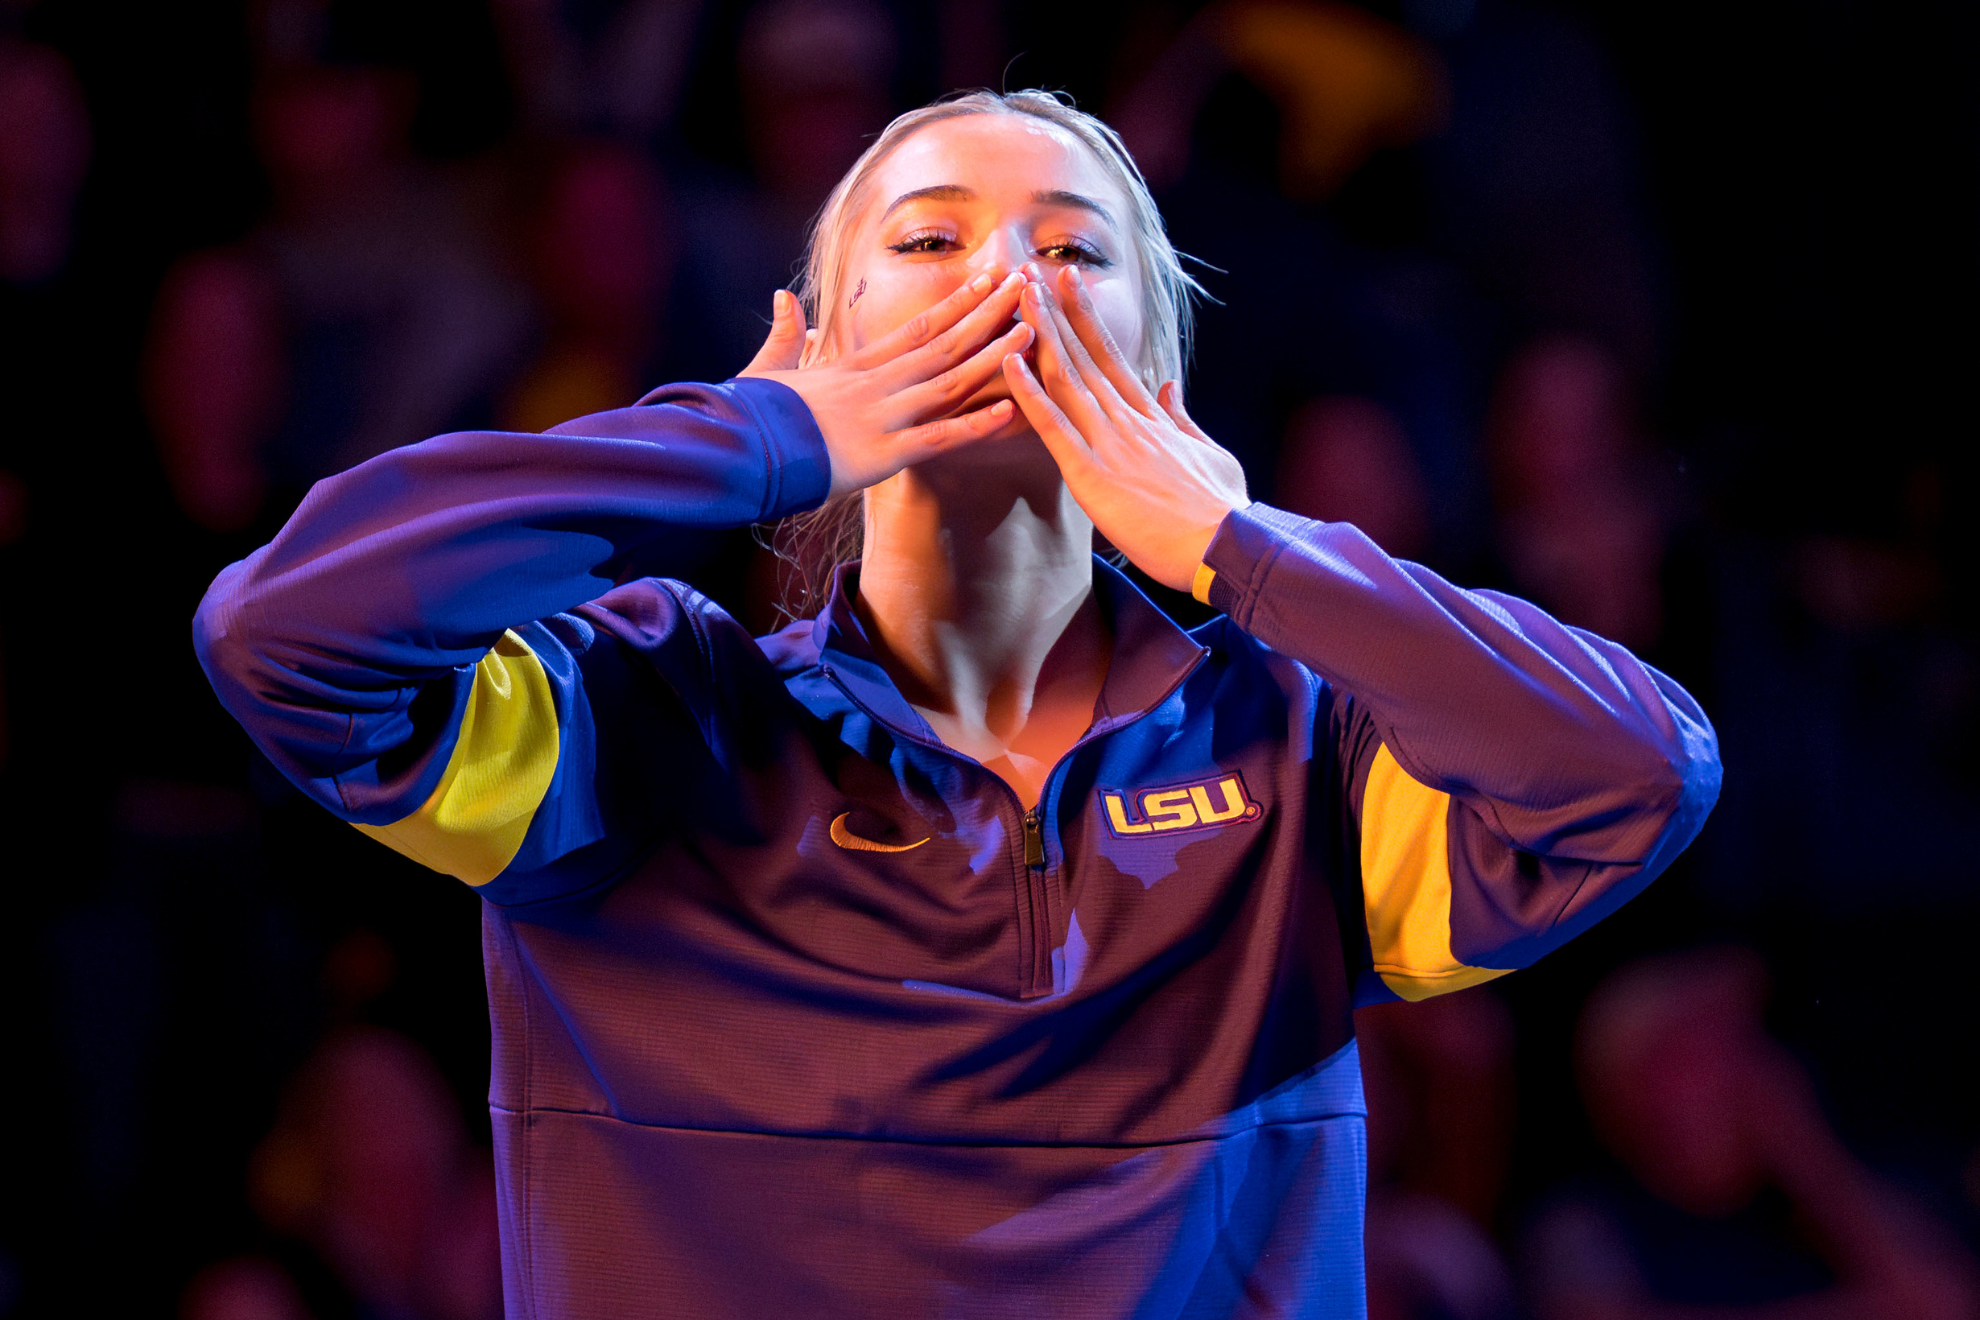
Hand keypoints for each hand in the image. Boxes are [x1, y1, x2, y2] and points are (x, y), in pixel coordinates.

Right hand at [741, 275, 1032, 497]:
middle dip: (989, 313)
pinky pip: (938, 439)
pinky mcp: (881, 455)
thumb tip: (783, 298)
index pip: (917, 326)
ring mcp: (881, 417)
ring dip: (993, 356)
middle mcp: (876, 383)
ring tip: (1033, 331)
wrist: (733, 450)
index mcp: (854, 365)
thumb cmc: (748, 417)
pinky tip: (1010, 411)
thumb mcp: (767, 369)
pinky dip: (975, 426)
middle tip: (1028, 286)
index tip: (987, 280)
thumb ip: (784, 335)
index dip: (957, 303)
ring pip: (949, 380)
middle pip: (945, 341)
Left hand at [1002, 264, 1247, 591]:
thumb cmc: (1221, 510)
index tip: (1070, 284)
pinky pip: (1053, 427)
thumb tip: (1167, 385)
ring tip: (1016, 296)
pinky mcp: (1091, 474)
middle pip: (1083, 356)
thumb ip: (1181, 418)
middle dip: (1056, 312)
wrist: (1227, 546)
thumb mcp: (1209, 453)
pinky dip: (1028, 393)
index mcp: (1151, 417)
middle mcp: (1127, 420)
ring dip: (1039, 335)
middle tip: (1029, 272)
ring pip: (1066, 379)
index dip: (1087, 319)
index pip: (1112, 357)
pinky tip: (1008, 362)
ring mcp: (1108, 443)